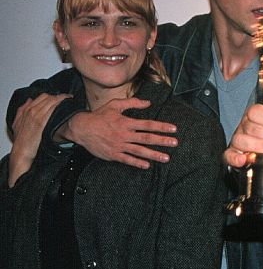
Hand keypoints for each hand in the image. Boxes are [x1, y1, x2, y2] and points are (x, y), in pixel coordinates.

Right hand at [7, 93, 68, 185]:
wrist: (22, 151)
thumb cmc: (21, 139)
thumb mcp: (17, 123)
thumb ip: (22, 111)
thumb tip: (29, 101)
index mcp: (26, 110)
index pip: (42, 96)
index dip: (53, 95)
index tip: (60, 97)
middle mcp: (31, 111)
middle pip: (48, 97)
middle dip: (59, 96)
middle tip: (68, 97)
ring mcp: (36, 116)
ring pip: (51, 101)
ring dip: (62, 98)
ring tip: (70, 99)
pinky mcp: (42, 122)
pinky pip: (52, 108)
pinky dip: (60, 104)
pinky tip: (67, 104)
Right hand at [57, 97, 177, 168]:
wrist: (81, 128)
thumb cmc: (99, 116)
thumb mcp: (114, 105)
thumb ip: (132, 103)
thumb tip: (148, 102)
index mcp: (126, 122)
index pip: (148, 124)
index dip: (161, 126)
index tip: (173, 129)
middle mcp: (124, 134)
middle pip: (146, 138)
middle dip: (162, 141)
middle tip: (175, 143)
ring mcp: (119, 145)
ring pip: (139, 151)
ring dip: (153, 155)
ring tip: (166, 158)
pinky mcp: (112, 154)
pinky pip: (127, 160)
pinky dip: (136, 163)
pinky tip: (147, 165)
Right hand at [224, 103, 262, 167]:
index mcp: (258, 114)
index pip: (256, 111)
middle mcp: (245, 125)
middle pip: (250, 127)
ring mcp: (239, 140)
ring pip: (240, 140)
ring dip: (257, 146)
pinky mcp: (235, 154)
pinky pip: (229, 155)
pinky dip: (235, 158)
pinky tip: (243, 160)